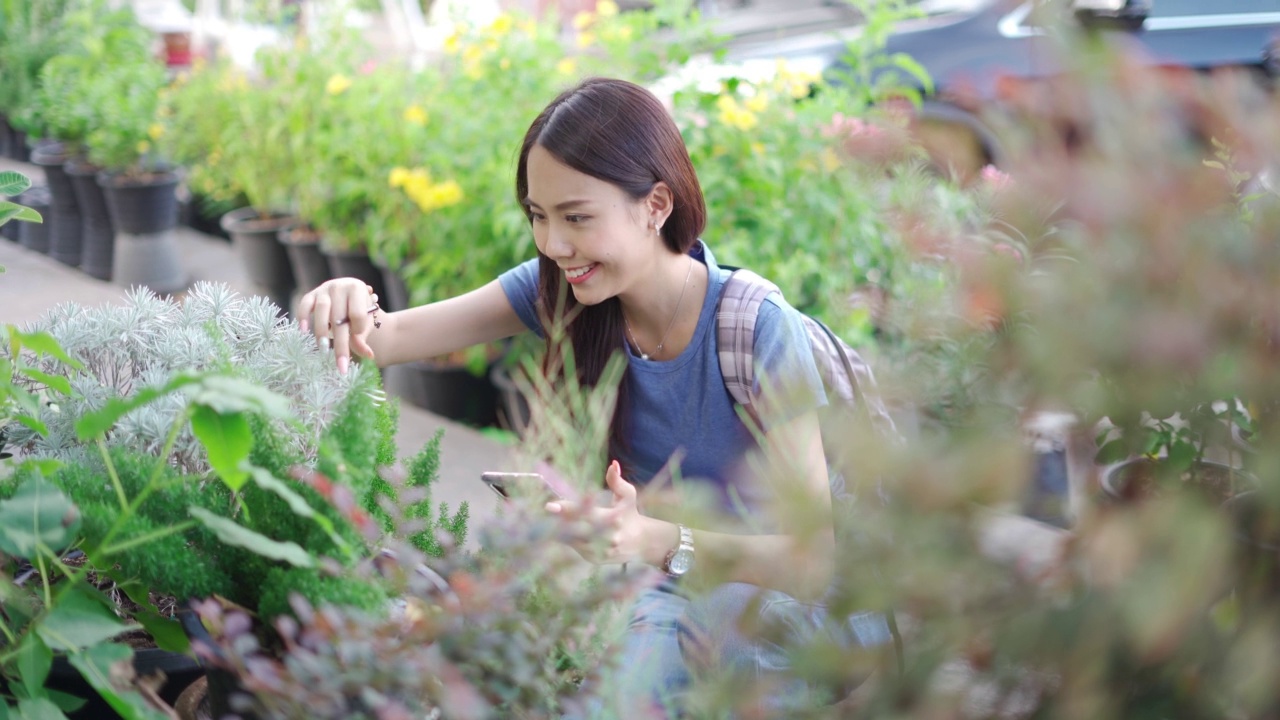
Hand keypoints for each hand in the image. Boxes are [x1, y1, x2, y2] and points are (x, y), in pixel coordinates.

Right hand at [297, 278, 378, 373]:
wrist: (348, 297)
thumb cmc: (357, 312)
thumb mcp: (363, 323)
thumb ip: (362, 339)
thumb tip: (369, 356)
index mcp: (357, 288)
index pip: (358, 314)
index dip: (359, 328)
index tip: (358, 335)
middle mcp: (339, 286)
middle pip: (339, 318)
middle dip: (341, 344)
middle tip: (341, 365)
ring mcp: (324, 289)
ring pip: (322, 310)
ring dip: (322, 331)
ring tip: (324, 349)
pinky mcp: (311, 295)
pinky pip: (305, 304)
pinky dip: (303, 316)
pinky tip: (303, 330)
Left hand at [546, 460, 669, 565]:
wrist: (641, 543)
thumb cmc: (630, 514)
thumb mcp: (627, 496)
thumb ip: (617, 481)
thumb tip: (612, 464)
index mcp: (614, 519)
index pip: (586, 514)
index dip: (567, 510)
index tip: (550, 505)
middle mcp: (607, 537)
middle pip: (576, 529)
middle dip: (559, 520)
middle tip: (547, 511)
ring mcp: (600, 551)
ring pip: (573, 541)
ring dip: (560, 529)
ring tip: (549, 519)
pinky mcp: (595, 560)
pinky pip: (575, 549)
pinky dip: (567, 539)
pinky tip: (560, 530)